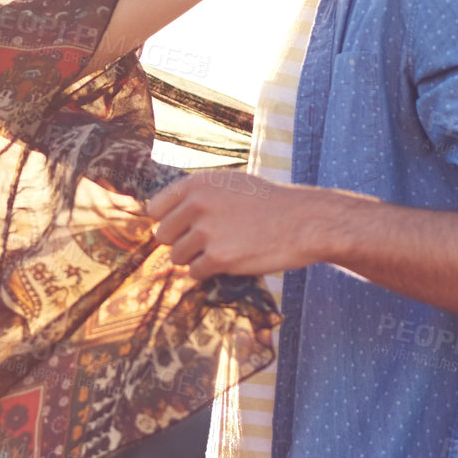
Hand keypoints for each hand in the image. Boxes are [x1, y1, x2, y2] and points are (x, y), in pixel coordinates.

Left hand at [146, 168, 349, 280]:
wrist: (303, 222)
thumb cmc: (267, 203)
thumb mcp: (230, 184)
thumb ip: (197, 194)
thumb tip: (160, 212)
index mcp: (198, 183)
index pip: (155, 208)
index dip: (168, 221)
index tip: (183, 228)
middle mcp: (198, 204)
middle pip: (162, 236)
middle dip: (180, 242)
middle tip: (205, 243)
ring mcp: (207, 232)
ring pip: (177, 257)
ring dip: (194, 259)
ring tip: (221, 251)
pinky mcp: (218, 258)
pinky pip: (194, 273)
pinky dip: (207, 273)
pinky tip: (228, 262)